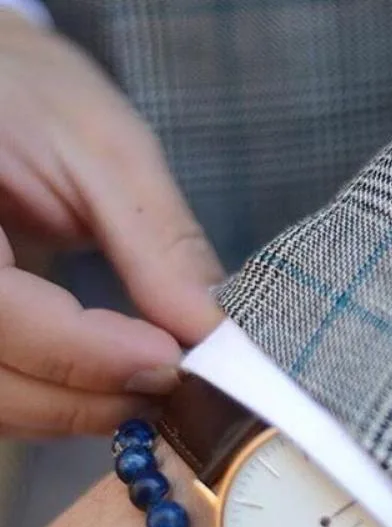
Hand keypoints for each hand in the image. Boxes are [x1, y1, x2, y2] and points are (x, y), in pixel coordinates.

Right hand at [0, 11, 224, 437]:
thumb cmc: (27, 93)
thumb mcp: (103, 151)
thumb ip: (158, 247)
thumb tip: (214, 335)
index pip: (0, 312)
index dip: (89, 354)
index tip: (173, 361)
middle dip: (89, 399)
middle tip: (171, 384)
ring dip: (72, 411)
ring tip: (144, 384)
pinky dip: (50, 400)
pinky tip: (100, 382)